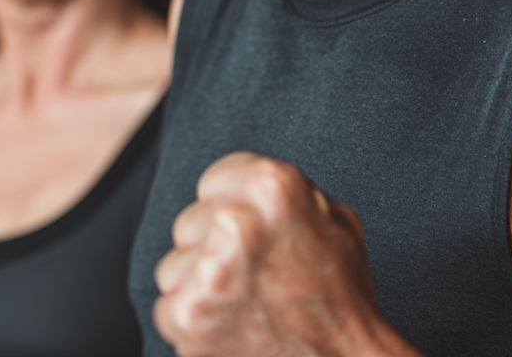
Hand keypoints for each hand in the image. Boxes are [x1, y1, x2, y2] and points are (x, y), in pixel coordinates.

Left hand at [154, 152, 418, 356]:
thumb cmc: (344, 299)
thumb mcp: (333, 220)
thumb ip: (288, 191)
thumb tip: (250, 182)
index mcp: (272, 187)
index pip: (213, 181)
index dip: (231, 210)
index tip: (250, 236)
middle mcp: (236, 223)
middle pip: (190, 222)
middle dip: (213, 248)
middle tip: (253, 277)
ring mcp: (210, 270)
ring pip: (175, 265)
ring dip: (199, 287)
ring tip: (243, 306)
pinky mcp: (189, 314)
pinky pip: (167, 307)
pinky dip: (193, 324)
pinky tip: (230, 329)